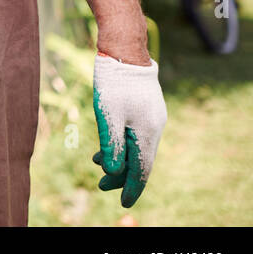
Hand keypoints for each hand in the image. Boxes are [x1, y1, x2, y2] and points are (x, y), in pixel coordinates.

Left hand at [91, 53, 166, 207]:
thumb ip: (112, 145)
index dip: (132, 188)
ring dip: (119, 158)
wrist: (124, 49)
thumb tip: (114, 172)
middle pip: (140, 160)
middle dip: (121, 175)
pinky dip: (121, 143)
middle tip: (100, 186)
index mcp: (148, 133)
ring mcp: (152, 117)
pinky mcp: (145, 108)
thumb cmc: (114, 82)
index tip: (124, 203)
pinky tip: (107, 144)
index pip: (143, 170)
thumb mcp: (108, 115)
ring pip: (136, 146)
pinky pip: (135, 134)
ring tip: (97, 164)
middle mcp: (155, 128)